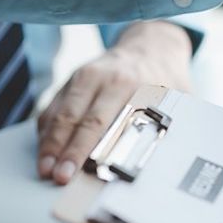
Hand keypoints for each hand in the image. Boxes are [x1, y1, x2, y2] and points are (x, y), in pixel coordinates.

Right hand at [36, 21, 191, 183]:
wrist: (150, 45)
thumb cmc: (164, 78)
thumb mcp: (178, 95)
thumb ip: (176, 121)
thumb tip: (177, 155)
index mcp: (130, 83)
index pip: (105, 121)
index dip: (92, 147)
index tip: (84, 171)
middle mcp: (102, 78)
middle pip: (78, 119)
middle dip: (66, 151)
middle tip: (58, 177)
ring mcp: (82, 78)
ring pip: (59, 113)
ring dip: (49, 144)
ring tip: (44, 170)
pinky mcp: (70, 81)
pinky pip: (52, 108)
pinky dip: (45, 131)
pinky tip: (44, 153)